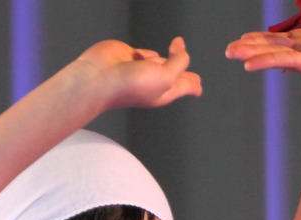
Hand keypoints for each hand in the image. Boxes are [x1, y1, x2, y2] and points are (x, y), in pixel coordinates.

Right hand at [73, 37, 202, 111]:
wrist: (100, 77)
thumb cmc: (131, 85)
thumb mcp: (166, 76)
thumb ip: (179, 61)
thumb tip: (181, 46)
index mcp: (164, 92)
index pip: (184, 87)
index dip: (193, 86)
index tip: (199, 87)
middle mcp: (153, 81)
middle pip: (174, 76)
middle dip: (184, 75)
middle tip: (194, 77)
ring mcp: (141, 69)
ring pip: (160, 62)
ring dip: (168, 59)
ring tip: (175, 57)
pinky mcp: (129, 56)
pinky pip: (144, 53)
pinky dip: (149, 53)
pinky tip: (150, 55)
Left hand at [225, 12, 300, 99]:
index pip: (291, 61)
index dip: (269, 61)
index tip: (248, 66)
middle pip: (276, 55)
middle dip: (252, 53)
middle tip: (228, 52)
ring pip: (275, 48)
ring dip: (251, 47)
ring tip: (230, 49)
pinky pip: (280, 44)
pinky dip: (263, 41)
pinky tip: (246, 39)